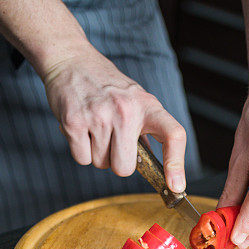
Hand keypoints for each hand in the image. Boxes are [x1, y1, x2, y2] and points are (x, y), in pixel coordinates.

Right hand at [43, 42, 186, 191]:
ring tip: (95, 127)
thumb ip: (147, 131)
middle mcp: (126, 110)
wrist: (72, 61)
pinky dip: (80, 150)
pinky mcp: (74, 122)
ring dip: (97, 153)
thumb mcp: (136, 100)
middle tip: (112, 140)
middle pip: (125, 168)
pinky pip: (82, 159)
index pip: (173, 135)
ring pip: (101, 164)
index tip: (176, 186)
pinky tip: (82, 128)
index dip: (176, 164)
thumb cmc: (107, 86)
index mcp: (148, 105)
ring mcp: (100, 116)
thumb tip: (159, 169)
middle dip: (117, 162)